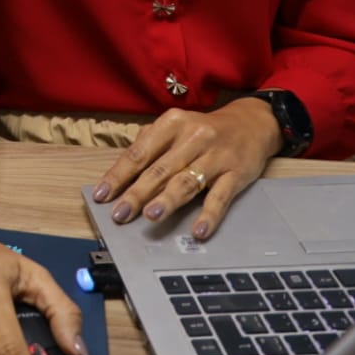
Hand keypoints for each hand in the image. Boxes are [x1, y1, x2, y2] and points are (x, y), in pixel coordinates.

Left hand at [94, 99, 282, 239]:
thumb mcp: (175, 126)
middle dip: (137, 193)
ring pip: (187, 181)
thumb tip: (121, 173)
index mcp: (172, 123)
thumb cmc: (203, 130)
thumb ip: (150, 144)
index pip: (139, 153)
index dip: (119, 175)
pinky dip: (209, 215)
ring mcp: (216, 156)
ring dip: (168, 200)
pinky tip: (198, 230)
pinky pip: (221, 197)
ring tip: (151, 216)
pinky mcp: (237, 173)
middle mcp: (194, 137)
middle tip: (120, 213)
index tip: (102, 195)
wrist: (252, 124)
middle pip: (160, 169)